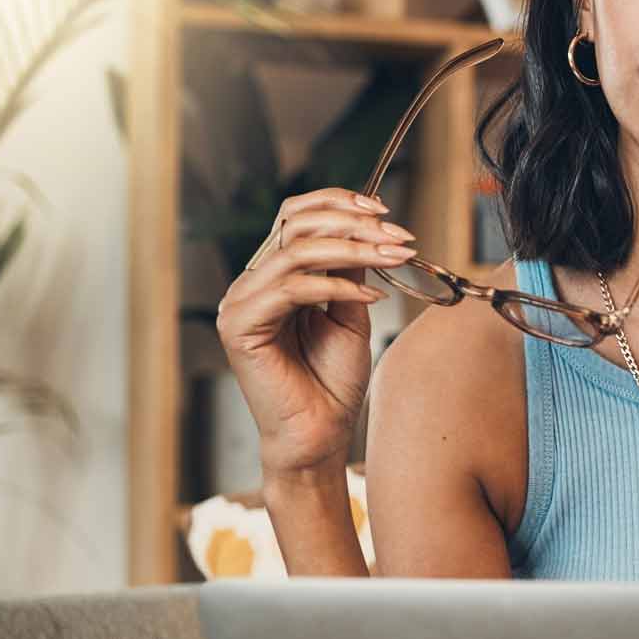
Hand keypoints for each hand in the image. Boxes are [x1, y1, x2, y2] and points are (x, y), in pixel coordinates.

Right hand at [214, 188, 418, 476]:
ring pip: (296, 251)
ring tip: (393, 259)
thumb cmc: (333, 381)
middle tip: (399, 237)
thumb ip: (350, 270)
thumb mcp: (351, 312)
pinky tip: (371, 297)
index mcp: (274, 275)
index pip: (295, 216)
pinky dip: (335, 285)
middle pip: (294, 223)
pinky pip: (290, 288)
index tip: (386, 213)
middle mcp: (252, 284)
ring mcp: (241, 303)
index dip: (338, 203)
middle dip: (354, 224)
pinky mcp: (239, 327)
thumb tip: (368, 227)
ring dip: (353, 249)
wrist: (320, 434)